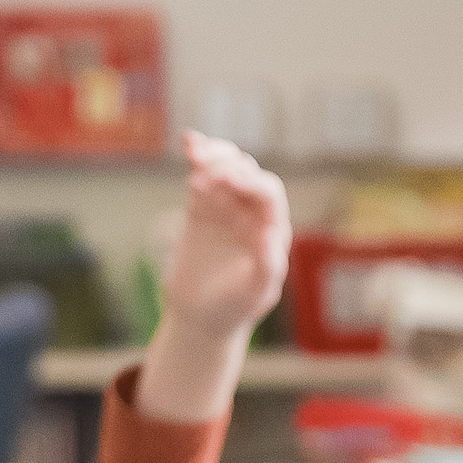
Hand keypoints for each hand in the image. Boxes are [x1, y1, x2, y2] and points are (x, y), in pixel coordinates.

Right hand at [157, 131, 294, 336]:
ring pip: (226, 168)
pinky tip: (188, 143)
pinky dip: (197, 158)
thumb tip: (272, 232)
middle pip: (246, 172)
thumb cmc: (233, 311)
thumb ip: (266, 266)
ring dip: (212, 156)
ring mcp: (228, 208)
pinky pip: (202, 176)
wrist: (200, 319)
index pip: (267, 193)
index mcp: (273, 230)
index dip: (249, 182)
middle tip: (200, 171)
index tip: (226, 181)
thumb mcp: (254, 295)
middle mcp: (254, 213)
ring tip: (193, 153)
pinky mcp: (202, 209)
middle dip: (226, 166)